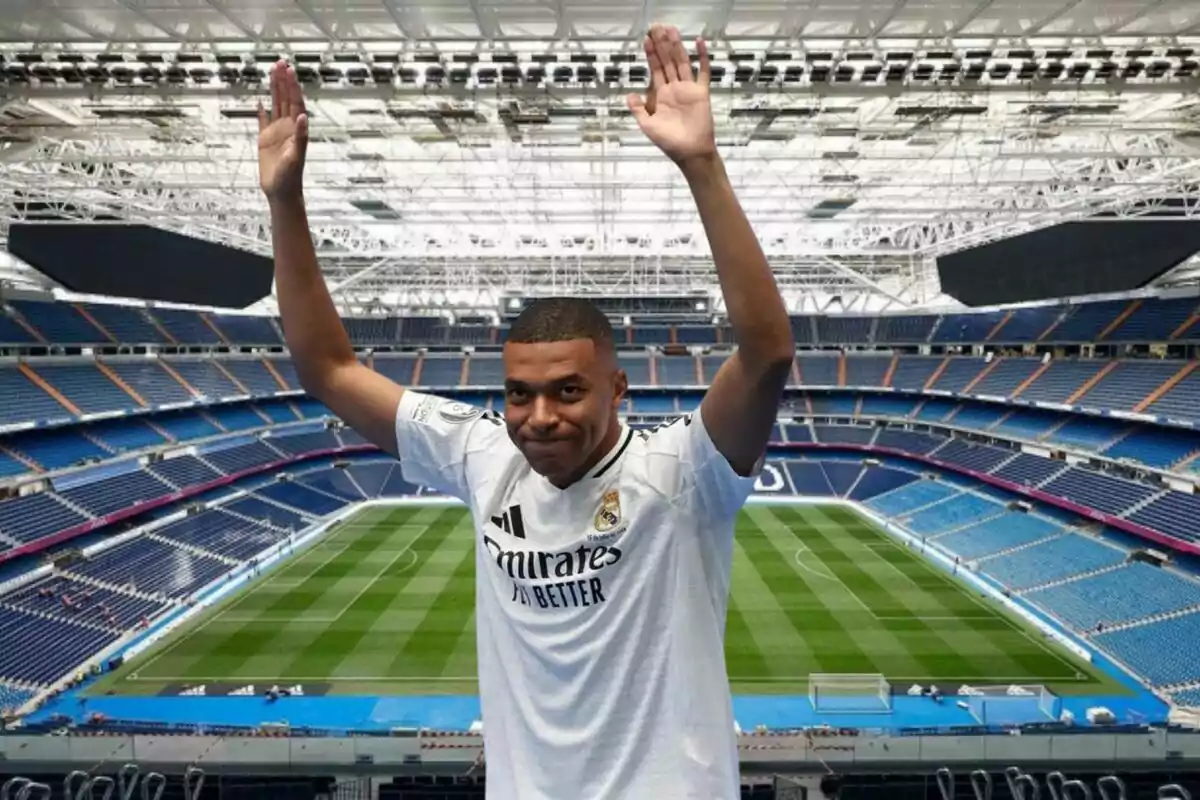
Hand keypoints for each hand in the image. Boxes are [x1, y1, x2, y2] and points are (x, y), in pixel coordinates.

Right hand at [258, 60, 308, 201]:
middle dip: (284, 81)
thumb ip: (300, 137)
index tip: (289, 71)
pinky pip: (263, 121)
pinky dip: (262, 111)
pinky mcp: (265, 140)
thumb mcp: (296, 157)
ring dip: (274, 89)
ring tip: (272, 72)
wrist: (281, 192)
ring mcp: (276, 132)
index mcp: (296, 130)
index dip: (293, 87)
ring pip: (275, 105)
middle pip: (285, 99)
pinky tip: (260, 101)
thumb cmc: (290, 177)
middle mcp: (287, 128)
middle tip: (281, 63)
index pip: (295, 103)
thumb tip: (303, 117)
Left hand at [627, 24, 716, 167]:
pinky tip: (699, 43)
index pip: (655, 70)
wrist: (690, 152)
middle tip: (657, 27)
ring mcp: (688, 89)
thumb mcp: (647, 126)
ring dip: (677, 46)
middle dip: (662, 45)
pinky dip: (702, 58)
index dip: (651, 55)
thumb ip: (638, 109)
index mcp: (661, 95)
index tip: (646, 40)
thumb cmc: (669, 141)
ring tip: (671, 30)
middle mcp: (674, 88)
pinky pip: (702, 72)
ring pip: (682, 62)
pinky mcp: (701, 92)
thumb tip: (629, 94)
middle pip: (667, 62)